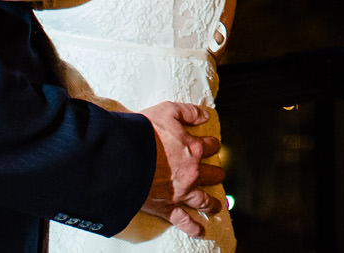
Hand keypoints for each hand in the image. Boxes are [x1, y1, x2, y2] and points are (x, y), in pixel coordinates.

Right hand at [137, 101, 224, 234]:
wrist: (124, 158)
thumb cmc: (143, 133)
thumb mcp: (168, 111)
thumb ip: (188, 112)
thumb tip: (204, 115)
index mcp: (193, 148)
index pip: (210, 146)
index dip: (212, 144)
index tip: (213, 145)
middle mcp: (192, 172)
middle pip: (212, 174)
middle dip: (216, 174)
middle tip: (219, 175)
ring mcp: (181, 192)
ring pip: (203, 200)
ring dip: (211, 203)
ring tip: (216, 206)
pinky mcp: (167, 206)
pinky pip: (183, 220)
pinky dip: (193, 227)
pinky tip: (200, 232)